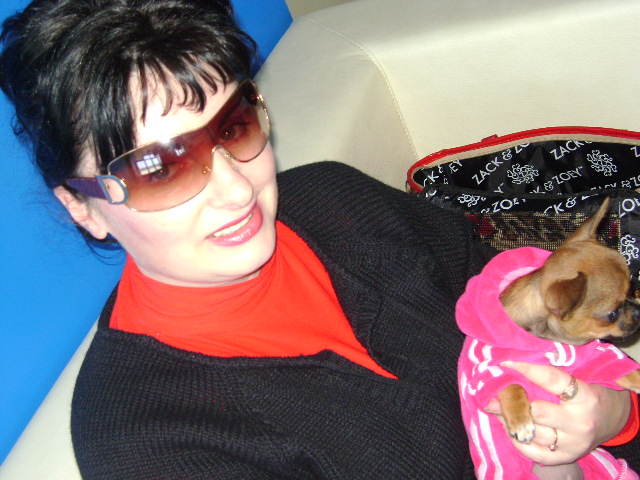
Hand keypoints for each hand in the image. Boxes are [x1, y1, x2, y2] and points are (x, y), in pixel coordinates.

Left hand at [485, 361, 630, 465]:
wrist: (612, 419)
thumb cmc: (588, 392)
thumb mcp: (579, 378)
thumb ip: (551, 374)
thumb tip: (513, 365)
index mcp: (584, 397)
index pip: (551, 379)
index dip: (526, 369)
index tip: (505, 364)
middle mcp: (579, 422)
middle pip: (537, 411)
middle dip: (513, 401)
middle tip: (495, 392)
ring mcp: (572, 443)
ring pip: (531, 431)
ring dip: (508, 419)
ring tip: (495, 406)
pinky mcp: (565, 457)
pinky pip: (532, 451)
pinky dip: (516, 439)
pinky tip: (508, 426)